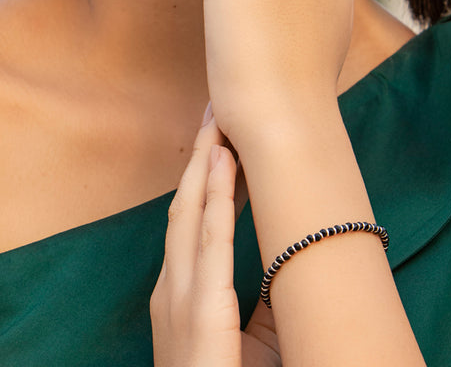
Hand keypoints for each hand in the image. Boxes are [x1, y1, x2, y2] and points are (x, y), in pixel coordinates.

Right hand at [151, 112, 280, 366]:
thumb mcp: (239, 339)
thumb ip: (252, 297)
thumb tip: (279, 255)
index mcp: (178, 294)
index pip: (190, 221)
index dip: (202, 177)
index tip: (218, 138)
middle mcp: (171, 288)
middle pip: (185, 206)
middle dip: (201, 157)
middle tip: (215, 111)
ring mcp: (181, 299)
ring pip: (192, 213)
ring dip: (206, 164)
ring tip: (220, 123)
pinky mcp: (202, 312)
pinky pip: (209, 244)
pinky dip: (214, 199)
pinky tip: (223, 166)